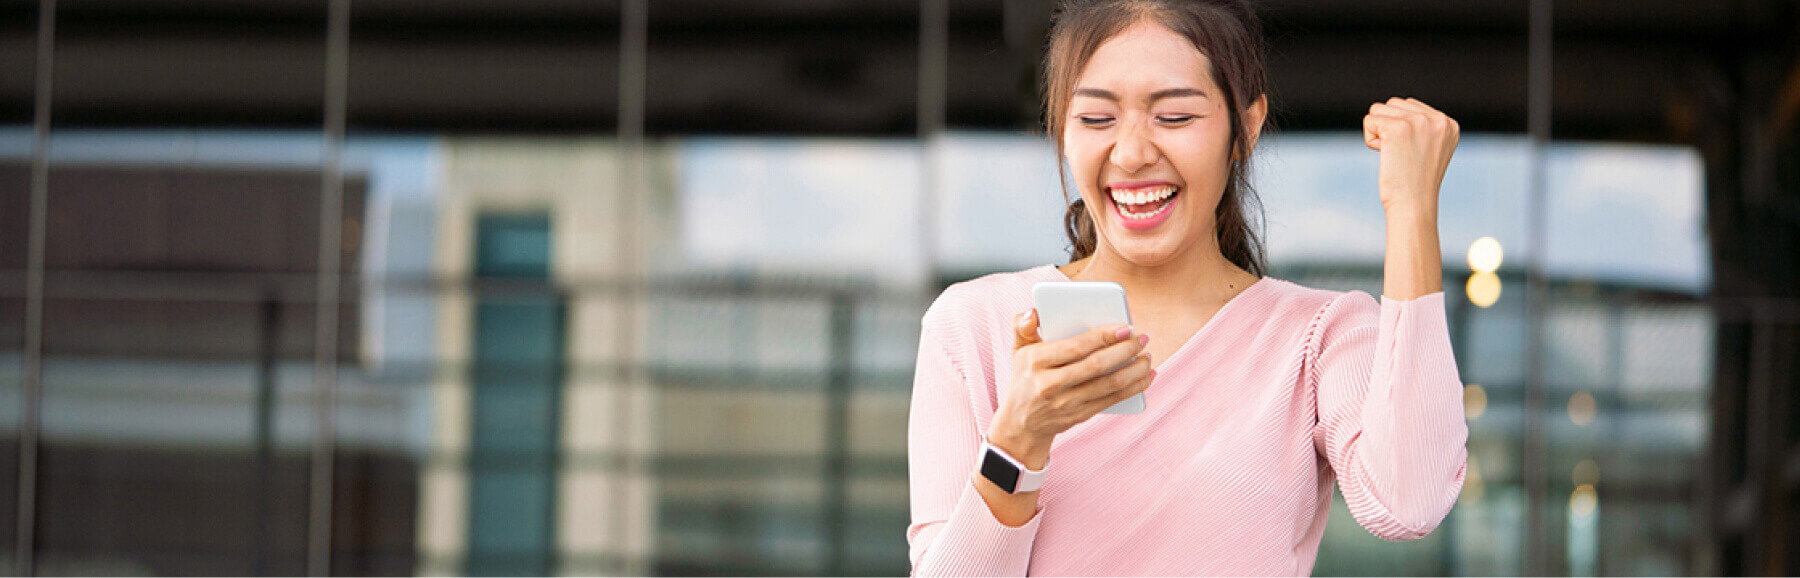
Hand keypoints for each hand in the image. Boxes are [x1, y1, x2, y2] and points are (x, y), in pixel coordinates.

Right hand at [986, 309, 1154, 468]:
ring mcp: (1066, 403)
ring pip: (1109, 385)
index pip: (1075, 347)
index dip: (1103, 337)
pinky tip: (1146, 376)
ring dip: (1134, 370)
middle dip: (1125, 350)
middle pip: (1096, 366)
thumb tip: (1033, 312)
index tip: (1125, 327)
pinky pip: (1113, 400)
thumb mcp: (1018, 350)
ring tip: (1147, 356)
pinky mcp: (1079, 416)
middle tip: (1142, 338)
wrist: (1021, 423)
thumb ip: (1023, 326)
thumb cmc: (1025, 377)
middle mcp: (1049, 385)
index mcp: (1035, 362)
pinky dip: (1134, 387)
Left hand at [1363, 97, 1458, 212]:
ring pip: (1378, 109)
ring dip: (1377, 132)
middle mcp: (1437, 119)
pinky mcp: (1398, 128)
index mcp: (1449, 123)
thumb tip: (1395, 107)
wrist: (1414, 206)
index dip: (1400, 129)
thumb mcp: (1429, 149)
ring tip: (1393, 155)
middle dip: (1387, 127)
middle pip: (1393, 104)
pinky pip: (1369, 121)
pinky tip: (1384, 155)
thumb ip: (1422, 127)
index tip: (1412, 153)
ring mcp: (1419, 122)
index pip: (1410, 106)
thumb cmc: (1415, 183)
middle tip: (1400, 155)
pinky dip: (1370, 140)